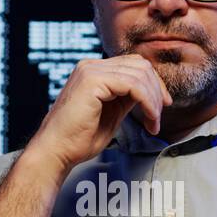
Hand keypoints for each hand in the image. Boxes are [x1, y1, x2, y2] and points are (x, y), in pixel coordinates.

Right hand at [26, 54, 171, 175]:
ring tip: (153, 123)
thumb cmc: (78, 140)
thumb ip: (127, 99)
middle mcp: (91, 66)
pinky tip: (148, 119)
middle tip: (158, 117)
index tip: (161, 107)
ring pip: (139, 74)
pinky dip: (147, 102)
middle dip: (156, 91)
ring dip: (153, 100)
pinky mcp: (93, 80)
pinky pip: (133, 84)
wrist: (55, 152)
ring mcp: (91, 70)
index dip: (153, 84)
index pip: (133, 66)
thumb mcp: (112, 114)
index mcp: (94, 72)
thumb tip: (149, 93)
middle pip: (140, 65)